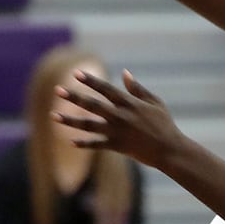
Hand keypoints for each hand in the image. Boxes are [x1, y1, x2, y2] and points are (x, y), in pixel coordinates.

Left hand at [54, 69, 183, 167]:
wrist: (170, 150)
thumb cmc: (164, 124)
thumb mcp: (155, 102)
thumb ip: (137, 89)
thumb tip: (125, 73)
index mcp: (129, 103)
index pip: (105, 89)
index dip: (91, 81)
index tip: (76, 73)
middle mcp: (120, 116)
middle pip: (92, 105)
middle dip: (74, 97)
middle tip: (58, 90)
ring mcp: (117, 132)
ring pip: (88, 125)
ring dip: (70, 120)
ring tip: (54, 116)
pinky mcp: (117, 146)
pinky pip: (96, 144)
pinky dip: (84, 143)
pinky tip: (70, 140)